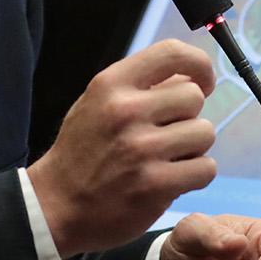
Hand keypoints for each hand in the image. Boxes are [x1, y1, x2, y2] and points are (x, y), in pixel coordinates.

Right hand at [28, 40, 216, 257]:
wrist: (55, 206)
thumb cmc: (82, 152)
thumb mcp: (98, 104)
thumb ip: (140, 87)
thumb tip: (191, 78)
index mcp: (111, 84)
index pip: (172, 53)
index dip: (199, 64)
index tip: (203, 82)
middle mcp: (126, 111)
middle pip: (194, 97)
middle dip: (188, 116)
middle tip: (169, 134)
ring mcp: (142, 149)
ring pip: (205, 133)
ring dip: (193, 147)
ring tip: (169, 157)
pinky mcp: (155, 185)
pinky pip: (205, 168)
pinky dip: (196, 174)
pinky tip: (174, 178)